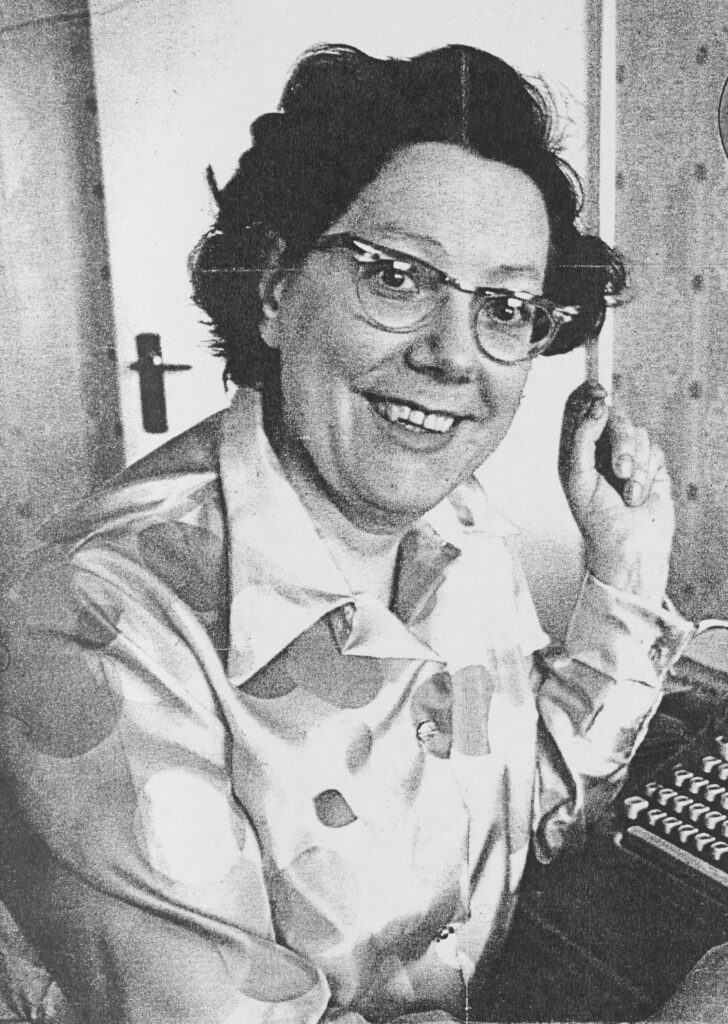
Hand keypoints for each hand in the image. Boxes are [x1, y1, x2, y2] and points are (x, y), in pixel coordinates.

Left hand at [558, 382, 673, 602]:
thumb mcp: (576, 475)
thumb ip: (582, 436)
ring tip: (626, 490)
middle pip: (613, 416)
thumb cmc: (596, 519)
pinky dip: (647, 474)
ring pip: (636, 432)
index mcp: (575, 449)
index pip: (578, 408)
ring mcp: (626, 455)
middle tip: (618, 468)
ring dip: (634, 463)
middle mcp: (599, 449)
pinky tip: (637, 494)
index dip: (587, 393)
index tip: (599, 390)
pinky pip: (654, 450)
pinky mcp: (650, 465)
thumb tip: (598, 405)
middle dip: (619, 443)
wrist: (627, 548)